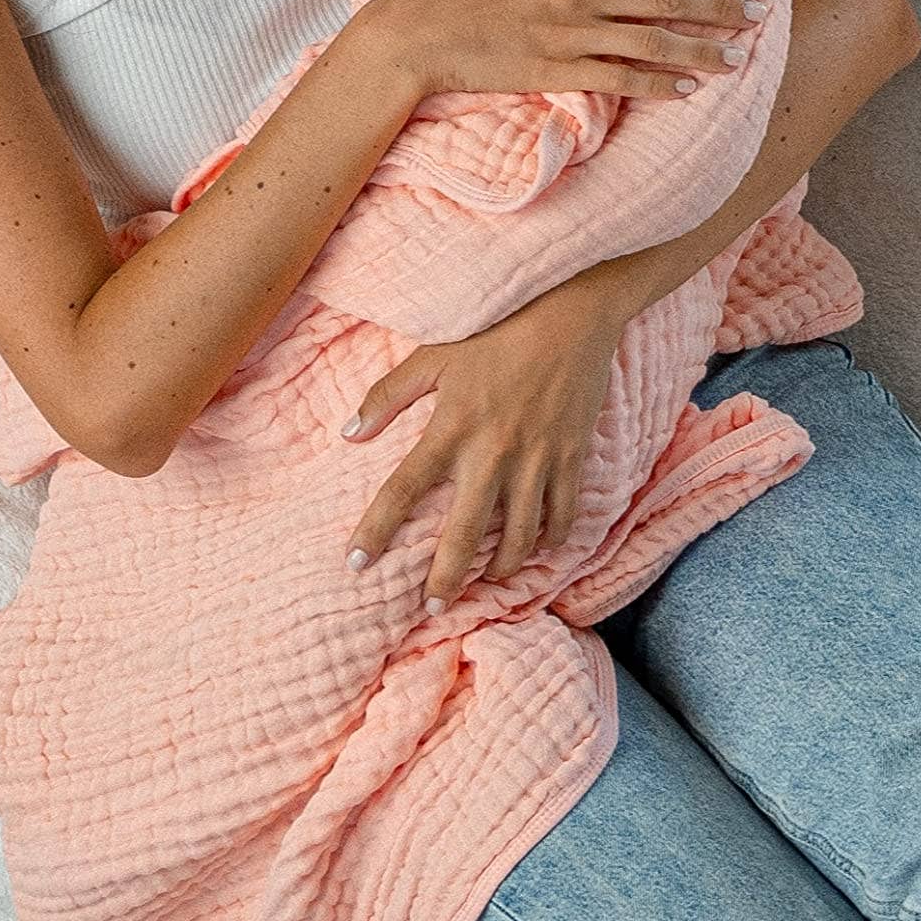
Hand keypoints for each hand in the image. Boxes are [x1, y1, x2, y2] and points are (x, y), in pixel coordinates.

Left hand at [341, 272, 632, 609]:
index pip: (402, 490)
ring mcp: (536, 460)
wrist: (572, 312)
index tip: (356, 563)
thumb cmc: (497, 330)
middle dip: (446, 579)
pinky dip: (548, 541)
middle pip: (464, 534)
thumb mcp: (434, 354)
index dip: (375, 531)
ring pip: (519, 536)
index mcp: (451, 428)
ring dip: (500, 568)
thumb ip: (388, 396)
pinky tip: (535, 550)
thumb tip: (348, 433)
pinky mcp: (571, 458)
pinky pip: (561, 516)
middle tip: (433, 608)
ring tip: (485, 582)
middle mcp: (492, 453)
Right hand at [346, 0, 762, 102]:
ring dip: (701, 50)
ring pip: (652, 41)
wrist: (416, 35)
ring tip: (736, 58)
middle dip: (718, 3)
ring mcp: (570, 35)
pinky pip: (621, 79)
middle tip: (757, 11)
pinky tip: (688, 89)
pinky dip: (658, 85)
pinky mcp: (557, 72)